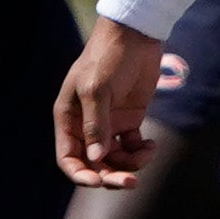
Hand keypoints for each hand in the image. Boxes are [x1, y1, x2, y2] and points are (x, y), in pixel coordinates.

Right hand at [57, 17, 170, 188]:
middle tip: (131, 182)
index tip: (98, 182)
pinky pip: (132, 147)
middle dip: (110, 176)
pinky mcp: (130, 119)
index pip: (68, 157)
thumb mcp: (96, 89)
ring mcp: (108, 124)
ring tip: (146, 153)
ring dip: (129, 165)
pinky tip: (151, 145)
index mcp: (68, 119)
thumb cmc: (107, 58)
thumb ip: (96, 124)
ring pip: (115, 159)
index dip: (80, 174)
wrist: (135, 36)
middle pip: (94, 163)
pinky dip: (141, 152)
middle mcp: (85, 125)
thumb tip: (97, 158)